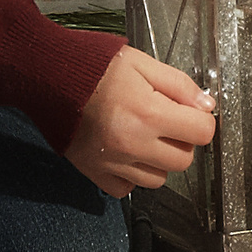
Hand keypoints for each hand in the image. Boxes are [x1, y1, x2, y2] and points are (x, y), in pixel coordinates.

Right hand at [65, 45, 216, 198]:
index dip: (200, 119)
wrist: (45, 74)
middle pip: (183, 159)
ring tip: (143, 135)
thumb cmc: (90, 64)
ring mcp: (112, 161)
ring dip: (158, 160)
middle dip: (181, 140)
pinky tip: (125, 153)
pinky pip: (126, 188)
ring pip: (158, 179)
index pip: (202, 132)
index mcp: (148, 112)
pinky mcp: (94, 171)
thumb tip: (206, 106)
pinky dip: (130, 175)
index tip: (190, 112)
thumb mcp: (141, 63)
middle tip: (165, 120)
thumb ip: (178, 85)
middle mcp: (132, 143)